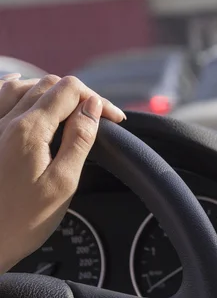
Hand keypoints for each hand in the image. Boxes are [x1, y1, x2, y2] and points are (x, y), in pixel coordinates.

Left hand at [0, 74, 125, 272]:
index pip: (71, 90)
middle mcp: (5, 120)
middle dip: (79, 95)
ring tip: (69, 107)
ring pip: (22, 85)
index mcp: (29, 129)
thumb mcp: (62, 183)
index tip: (114, 120)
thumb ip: (79, 140)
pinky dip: (15, 87)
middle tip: (97, 118)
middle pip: (49, 85)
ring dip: (50, 90)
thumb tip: (93, 107)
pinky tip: (20, 86)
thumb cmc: (19, 222)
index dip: (98, 100)